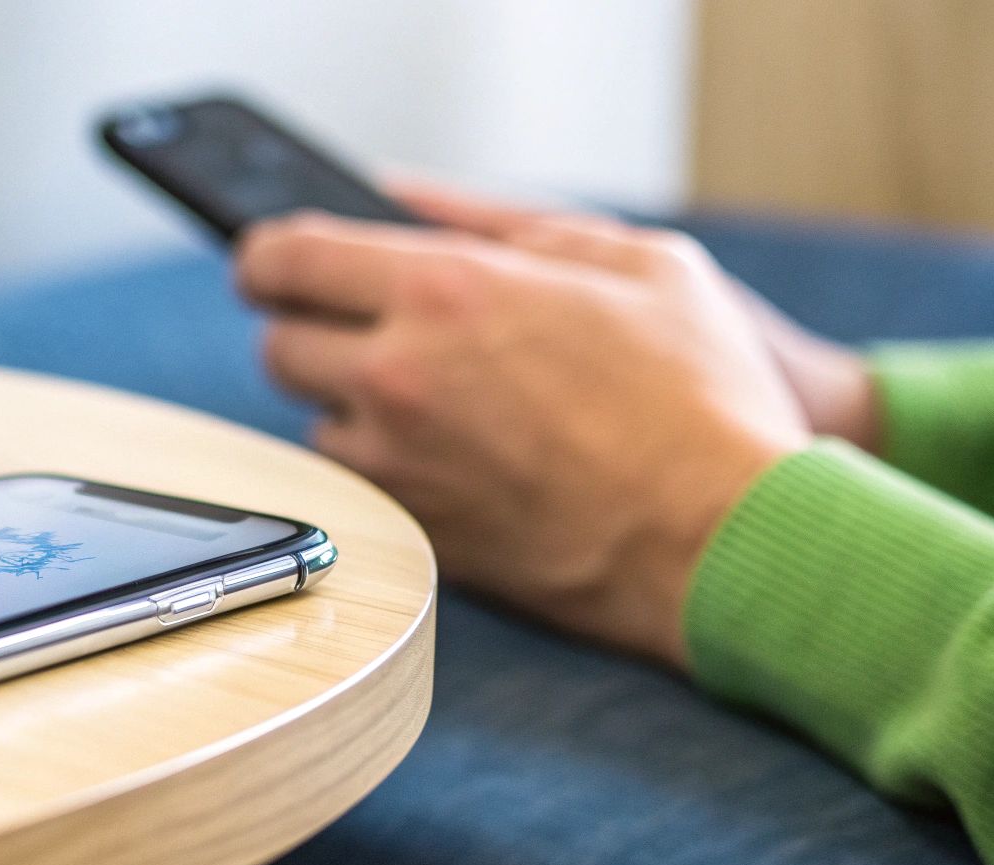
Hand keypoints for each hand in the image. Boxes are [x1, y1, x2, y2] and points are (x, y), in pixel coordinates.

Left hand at [236, 187, 811, 665]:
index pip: (283, 259)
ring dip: (352, 404)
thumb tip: (401, 196)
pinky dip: (386, 465)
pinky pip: (358, 485)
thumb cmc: (700, 393)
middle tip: (368, 328)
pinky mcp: (413, 530)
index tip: (275, 262)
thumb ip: (500, 218)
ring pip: (314, 420)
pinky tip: (458, 455)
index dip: (267, 256)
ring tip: (442, 400)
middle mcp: (399, 377)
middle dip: (311, 329)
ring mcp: (399, 464)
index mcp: (445, 292)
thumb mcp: (630, 259)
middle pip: (277, 344)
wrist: (726, 538)